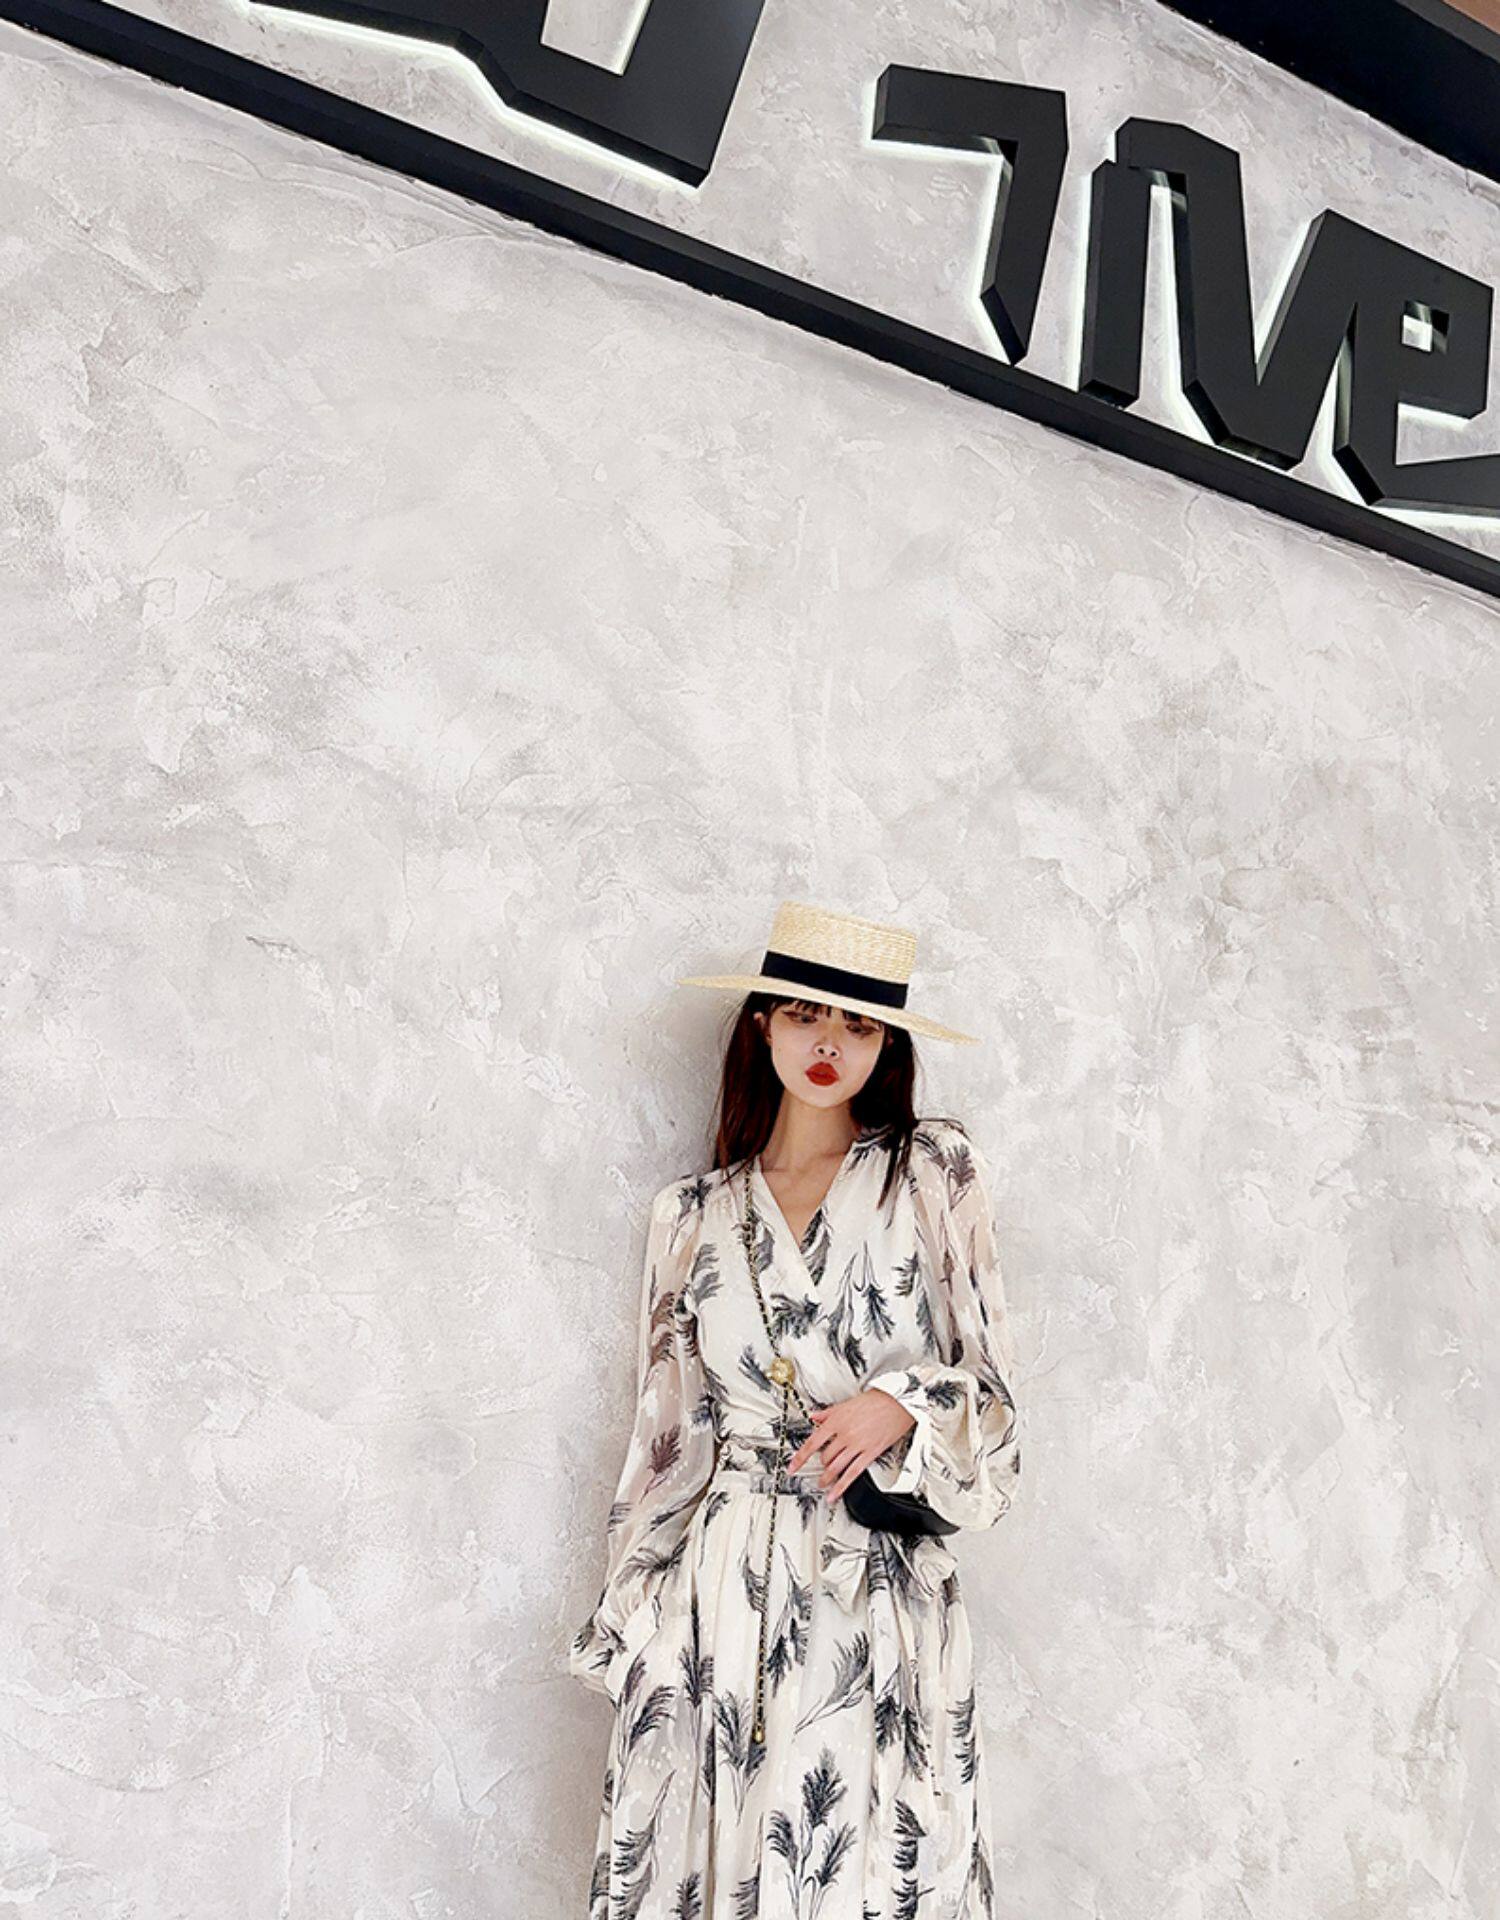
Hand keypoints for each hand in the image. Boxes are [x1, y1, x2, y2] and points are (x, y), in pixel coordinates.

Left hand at [786, 1388, 915, 1503]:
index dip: (800, 1457)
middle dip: (820, 1464)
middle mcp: (844, 1435)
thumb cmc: (876, 1400)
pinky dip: (841, 1486)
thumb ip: (828, 1413)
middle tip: (818, 1468)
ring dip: (826, 1478)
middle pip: (825, 1456)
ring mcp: (857, 1446)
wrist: (898, 1403)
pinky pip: (852, 1474)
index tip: (792, 1466)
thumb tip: (814, 1416)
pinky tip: (834, 1494)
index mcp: (836, 1421)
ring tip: (822, 1483)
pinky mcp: (870, 1454)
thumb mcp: (847, 1403)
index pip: (812, 1443)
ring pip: (835, 1467)